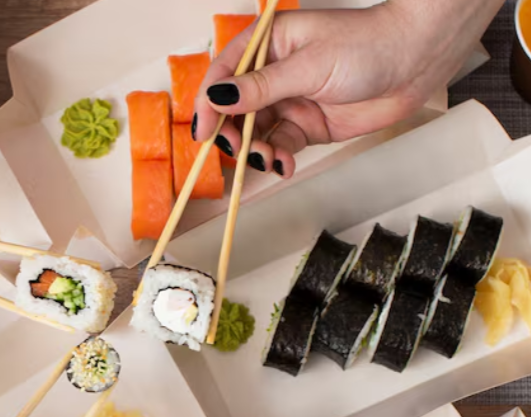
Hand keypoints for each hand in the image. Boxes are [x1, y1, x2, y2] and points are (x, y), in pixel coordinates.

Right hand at [194, 0, 503, 178]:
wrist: (418, 60)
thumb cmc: (367, 45)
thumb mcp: (308, 65)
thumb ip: (261, 87)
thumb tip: (217, 97)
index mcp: (265, 45)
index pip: (223, 76)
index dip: (209, 104)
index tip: (204, 131)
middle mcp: (271, 74)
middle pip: (234, 110)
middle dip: (233, 133)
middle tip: (241, 150)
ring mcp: (289, 101)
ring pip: (256, 133)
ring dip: (256, 151)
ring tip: (270, 159)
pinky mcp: (307, 125)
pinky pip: (280, 146)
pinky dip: (278, 158)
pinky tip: (284, 165)